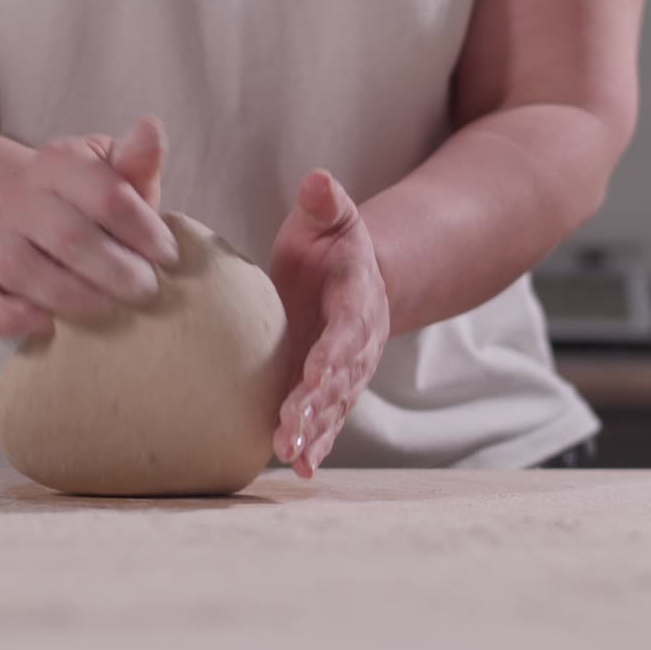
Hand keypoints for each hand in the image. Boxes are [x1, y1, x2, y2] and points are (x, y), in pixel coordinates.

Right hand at [0, 117, 179, 336]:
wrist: (33, 215)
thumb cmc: (96, 202)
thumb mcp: (120, 175)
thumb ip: (137, 162)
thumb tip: (151, 128)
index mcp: (59, 163)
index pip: (105, 194)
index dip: (143, 230)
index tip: (170, 257)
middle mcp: (23, 200)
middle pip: (66, 235)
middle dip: (114, 269)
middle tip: (148, 291)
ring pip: (17, 266)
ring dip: (68, 295)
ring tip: (108, 310)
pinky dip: (7, 317)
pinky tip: (47, 325)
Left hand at [269, 170, 389, 476]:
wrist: (350, 276)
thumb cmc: (329, 243)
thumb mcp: (330, 216)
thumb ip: (326, 202)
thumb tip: (318, 180)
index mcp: (359, 299)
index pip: (349, 328)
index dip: (335, 351)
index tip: (317, 371)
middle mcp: (358, 343)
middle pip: (341, 379)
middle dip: (319, 406)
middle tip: (293, 430)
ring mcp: (345, 372)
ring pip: (334, 408)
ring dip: (315, 433)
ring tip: (292, 457)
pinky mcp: (328, 392)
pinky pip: (326, 423)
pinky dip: (315, 446)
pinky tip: (298, 469)